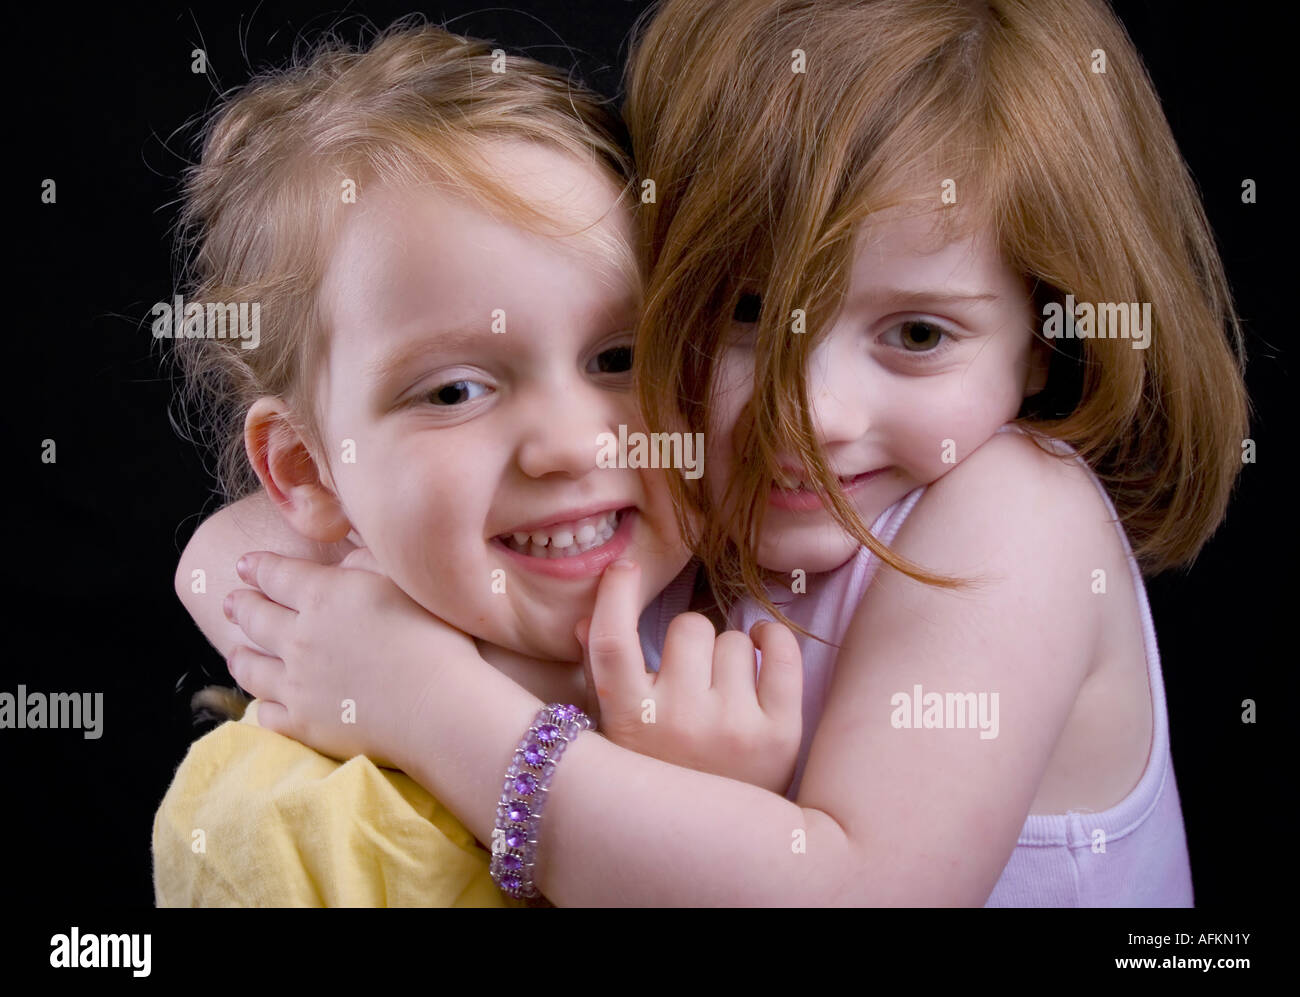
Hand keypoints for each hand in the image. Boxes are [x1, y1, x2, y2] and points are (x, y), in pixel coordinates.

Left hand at [222, 549, 481, 769]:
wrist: (439, 707)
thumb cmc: (435, 637)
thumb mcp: (406, 582)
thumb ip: (367, 563)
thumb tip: (343, 562)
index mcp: (323, 595)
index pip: (276, 575)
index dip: (257, 567)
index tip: (245, 565)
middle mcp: (299, 637)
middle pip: (256, 617)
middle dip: (241, 605)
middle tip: (232, 601)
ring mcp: (296, 684)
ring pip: (251, 667)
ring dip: (240, 655)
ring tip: (236, 651)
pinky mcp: (303, 724)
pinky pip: (267, 712)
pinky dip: (262, 703)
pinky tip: (265, 700)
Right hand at [577, 560, 802, 793]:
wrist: (718, 854)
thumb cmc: (663, 778)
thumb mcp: (618, 735)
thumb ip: (600, 675)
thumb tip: (584, 619)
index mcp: (627, 722)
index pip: (610, 641)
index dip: (614, 595)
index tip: (623, 569)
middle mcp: (677, 722)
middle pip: (688, 627)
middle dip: (690, 643)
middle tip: (690, 678)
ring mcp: (731, 728)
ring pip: (734, 640)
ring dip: (728, 658)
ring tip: (722, 697)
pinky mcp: (780, 734)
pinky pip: (779, 652)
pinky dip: (772, 640)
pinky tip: (762, 650)